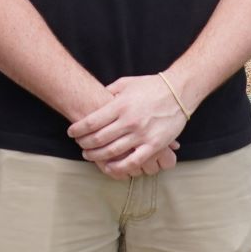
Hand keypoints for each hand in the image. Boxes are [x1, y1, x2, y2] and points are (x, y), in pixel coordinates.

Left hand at [68, 74, 189, 178]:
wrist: (178, 92)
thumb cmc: (151, 86)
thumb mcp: (126, 83)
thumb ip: (109, 92)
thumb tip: (95, 100)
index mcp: (120, 105)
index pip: (91, 121)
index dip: (78, 129)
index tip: (71, 132)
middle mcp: (129, 121)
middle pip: (98, 138)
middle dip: (84, 144)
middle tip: (79, 145)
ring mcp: (141, 134)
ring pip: (112, 152)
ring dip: (96, 156)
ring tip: (89, 155)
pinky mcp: (154, 145)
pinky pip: (132, 162)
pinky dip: (118, 168)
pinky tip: (109, 167)